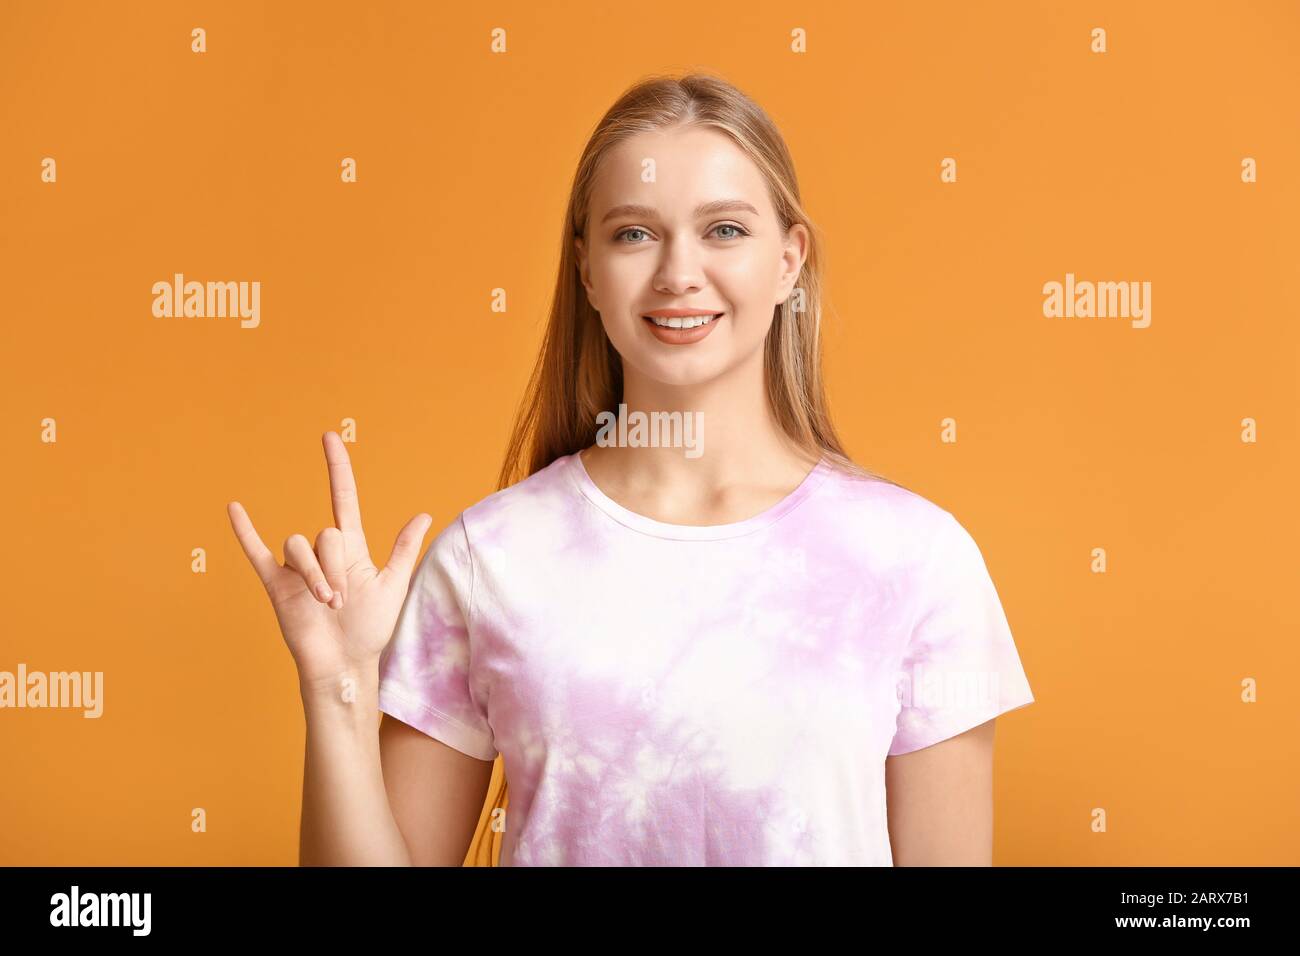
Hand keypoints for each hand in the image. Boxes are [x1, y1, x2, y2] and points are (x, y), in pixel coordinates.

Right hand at [227, 431, 432, 695]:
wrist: (344, 664)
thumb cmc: (370, 630)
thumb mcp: (393, 586)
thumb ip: (404, 550)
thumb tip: (424, 514)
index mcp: (351, 549)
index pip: (343, 498)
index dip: (337, 468)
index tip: (329, 437)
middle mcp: (322, 553)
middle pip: (325, 533)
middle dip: (336, 566)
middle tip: (343, 601)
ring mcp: (297, 568)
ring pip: (298, 546)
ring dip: (315, 575)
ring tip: (327, 604)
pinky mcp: (277, 585)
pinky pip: (257, 552)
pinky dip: (245, 531)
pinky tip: (234, 508)